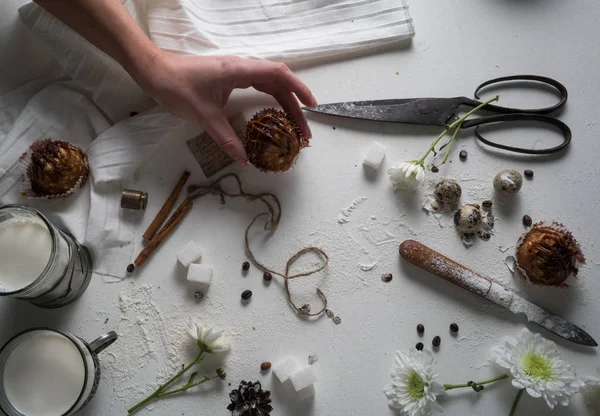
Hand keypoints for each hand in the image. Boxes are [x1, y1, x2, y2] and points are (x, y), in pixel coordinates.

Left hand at [140, 52, 317, 165]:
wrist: (155, 72)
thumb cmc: (177, 87)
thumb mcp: (203, 116)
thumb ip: (226, 139)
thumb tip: (244, 160)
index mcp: (239, 70)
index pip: (279, 75)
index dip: (299, 89)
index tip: (312, 106)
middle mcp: (242, 68)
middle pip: (279, 82)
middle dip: (295, 106)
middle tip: (304, 131)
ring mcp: (237, 72)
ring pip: (270, 84)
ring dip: (285, 103)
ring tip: (294, 126)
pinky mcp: (230, 77)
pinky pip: (259, 86)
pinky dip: (271, 99)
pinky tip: (274, 114)